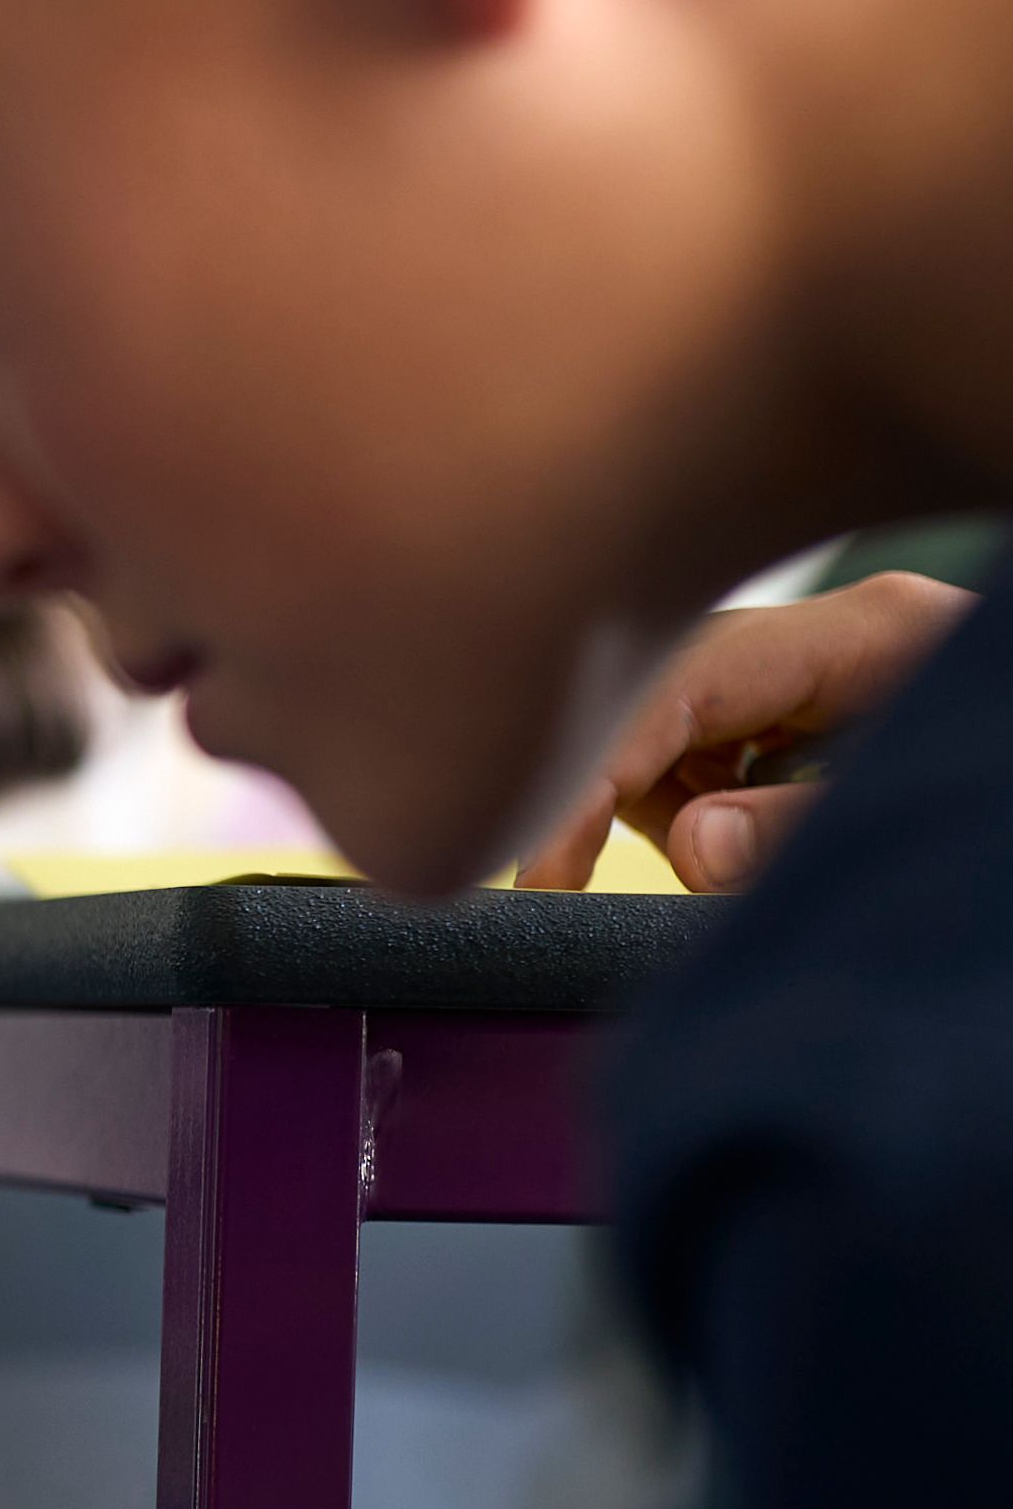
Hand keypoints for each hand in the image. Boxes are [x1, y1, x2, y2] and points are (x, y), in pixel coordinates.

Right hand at [516, 567, 972, 891]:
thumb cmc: (1001, 779)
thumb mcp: (925, 812)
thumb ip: (804, 833)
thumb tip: (686, 846)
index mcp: (868, 632)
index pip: (686, 683)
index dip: (595, 772)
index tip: (543, 868)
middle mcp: (835, 632)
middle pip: (666, 684)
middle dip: (606, 778)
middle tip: (556, 876)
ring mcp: (825, 663)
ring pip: (678, 710)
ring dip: (646, 788)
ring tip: (674, 860)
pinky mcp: (821, 699)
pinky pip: (717, 733)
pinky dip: (690, 789)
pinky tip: (714, 833)